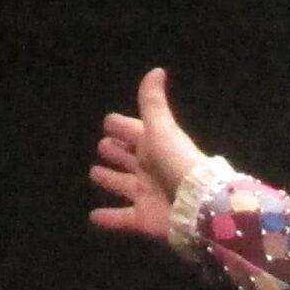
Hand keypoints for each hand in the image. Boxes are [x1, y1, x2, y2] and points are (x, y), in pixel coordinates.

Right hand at [88, 68, 207, 241]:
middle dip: (116, 150)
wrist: (196, 203)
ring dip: (109, 179)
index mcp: (153, 145)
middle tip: (102, 146)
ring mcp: (146, 194)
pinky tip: (92, 217)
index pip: (134, 131)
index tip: (109, 122)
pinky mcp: (143, 219)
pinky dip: (107, 218)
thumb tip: (156, 70)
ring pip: (123, 184)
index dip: (122, 126)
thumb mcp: (161, 128)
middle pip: (128, 157)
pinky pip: (121, 218)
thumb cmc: (176, 162)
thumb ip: (153, 103)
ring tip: (94, 173)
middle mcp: (149, 169)